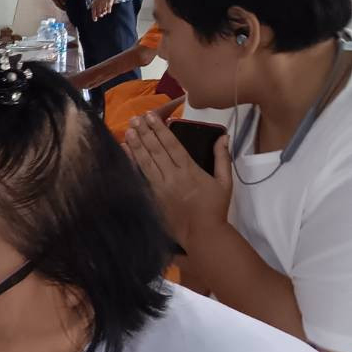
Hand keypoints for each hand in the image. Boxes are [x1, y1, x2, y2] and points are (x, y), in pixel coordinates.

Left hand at [91, 0, 117, 20]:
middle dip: (98, 14)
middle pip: (98, 10)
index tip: (94, 19)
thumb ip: (99, 0)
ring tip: (103, 13)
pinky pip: (108, 6)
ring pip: (103, 9)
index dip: (93, 15)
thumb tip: (98, 6)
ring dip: (103, 12)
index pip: (93, 8)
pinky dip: (108, 10)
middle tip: (100, 16)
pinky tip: (108, 11)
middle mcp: (100, 0)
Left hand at [124, 111, 230, 247]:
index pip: (172, 144)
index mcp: (190, 170)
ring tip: (128, 131)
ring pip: (145, 163)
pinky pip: (141, 179)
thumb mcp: (225, 182)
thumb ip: (222, 158)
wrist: (203, 234)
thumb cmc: (215, 208)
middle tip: (136, 118)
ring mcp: (161, 188)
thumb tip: (223, 137)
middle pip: (156, 150)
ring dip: (136, 146)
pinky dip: (132, 166)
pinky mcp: (153, 199)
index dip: (160, 129)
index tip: (151, 116)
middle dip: (145, 133)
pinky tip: (125, 155)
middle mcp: (172, 177)